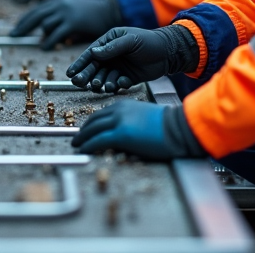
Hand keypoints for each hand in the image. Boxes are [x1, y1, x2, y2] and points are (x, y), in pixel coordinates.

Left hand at [10, 0, 122, 49]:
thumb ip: (57, 16)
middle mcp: (59, 4)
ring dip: (40, 35)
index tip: (17, 28)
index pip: (35, 9)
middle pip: (35, 16)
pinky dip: (48, 42)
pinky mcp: (73, 22)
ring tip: (37, 44)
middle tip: (13, 36)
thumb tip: (44, 32)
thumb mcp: (71, 7)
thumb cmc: (90, 11)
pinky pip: (55, 34)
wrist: (109, 9)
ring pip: (44, 24)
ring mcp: (66, 12)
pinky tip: (45, 48)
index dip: (24, 19)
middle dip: (22, 27)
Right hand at [65, 25, 199, 93]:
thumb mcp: (131, 40)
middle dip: (87, 76)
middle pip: (94, 67)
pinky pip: (116, 83)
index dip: (80, 63)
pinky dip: (116, 85)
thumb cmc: (150, 41)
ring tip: (104, 86)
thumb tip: (94, 52)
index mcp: (109, 41)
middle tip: (81, 83)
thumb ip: (112, 47)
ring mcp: (118, 66)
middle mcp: (111, 54)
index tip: (70, 73)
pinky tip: (121, 84)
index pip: (91, 53)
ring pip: (104, 77)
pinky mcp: (127, 77)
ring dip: (102, 82)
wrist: (169, 53)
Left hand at [70, 100, 204, 159]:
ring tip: (76, 144)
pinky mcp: (121, 135)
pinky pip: (98, 140)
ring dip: (82, 137)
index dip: (91, 122)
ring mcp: (119, 121)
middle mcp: (119, 110)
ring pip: (92, 129)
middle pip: (94, 120)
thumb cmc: (167, 127)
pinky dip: (88, 145)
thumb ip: (130, 122)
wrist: (178, 128)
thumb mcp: (144, 118)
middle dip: (83, 130)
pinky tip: (83, 150)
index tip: (86, 129)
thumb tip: (123, 133)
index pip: (101, 113)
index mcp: (124, 105)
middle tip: (77, 137)